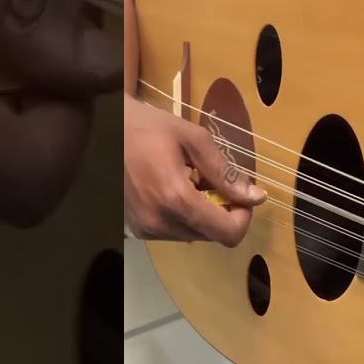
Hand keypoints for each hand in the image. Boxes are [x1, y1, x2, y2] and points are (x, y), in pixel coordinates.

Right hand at [124, 94, 265, 246]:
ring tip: (194, 184)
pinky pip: (176, 233)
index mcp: (177, 199)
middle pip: (213, 236)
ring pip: (195, 236)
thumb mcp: (194, 139)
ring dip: (205, 216)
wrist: (107, 131)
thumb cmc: (151, 127)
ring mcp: (147, 228)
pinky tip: (177, 192)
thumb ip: (225, 172)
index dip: (243, 217)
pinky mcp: (138, 229)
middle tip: (216, 184)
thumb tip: (256, 197)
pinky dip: (186, 218)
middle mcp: (161, 222)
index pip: (226, 233)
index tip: (241, 194)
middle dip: (224, 214)